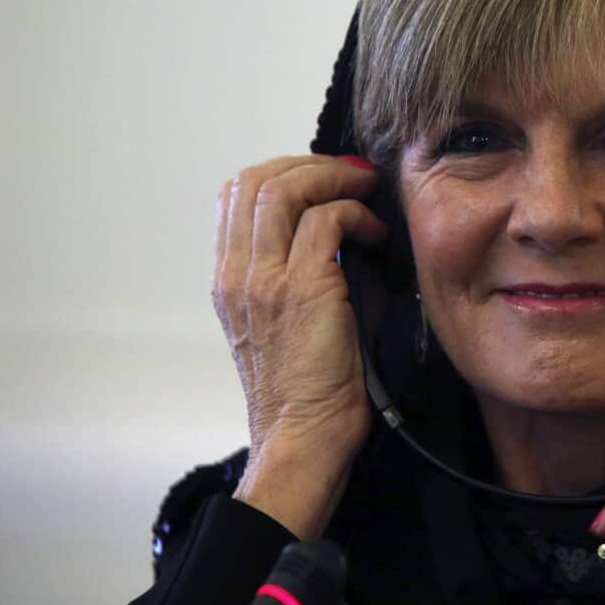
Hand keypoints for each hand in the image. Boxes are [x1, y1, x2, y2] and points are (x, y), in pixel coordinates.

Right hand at [212, 154, 388, 536]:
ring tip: (365, 193)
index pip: (236, 193)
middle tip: (352, 176)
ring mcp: (266, 280)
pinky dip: (358, 215)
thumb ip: (305, 268)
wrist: (303, 438)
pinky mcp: (304, 289)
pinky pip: (328, 221)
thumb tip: (349, 228)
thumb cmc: (308, 388)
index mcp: (228, 279)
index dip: (284, 171)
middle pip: (257, 179)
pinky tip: (377, 235)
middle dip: (312, 165)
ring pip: (287, 189)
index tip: (325, 177)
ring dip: (335, 180)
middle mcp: (238, 273)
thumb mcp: (290, 319)